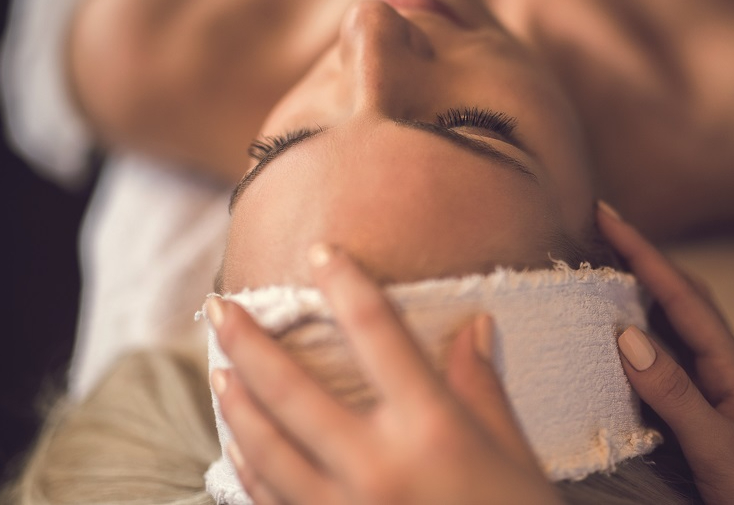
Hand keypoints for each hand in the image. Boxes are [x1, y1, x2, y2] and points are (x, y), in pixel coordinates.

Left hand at [207, 244, 562, 504]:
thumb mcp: (514, 456)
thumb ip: (481, 390)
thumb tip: (474, 328)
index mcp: (433, 430)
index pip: (378, 336)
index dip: (347, 285)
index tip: (322, 253)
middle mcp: (378, 466)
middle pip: (293, 392)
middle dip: (249, 344)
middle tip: (220, 307)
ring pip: (268, 449)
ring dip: (237, 406)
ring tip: (219, 371)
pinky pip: (273, 502)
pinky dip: (251, 469)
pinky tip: (241, 447)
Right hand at [598, 202, 733, 504]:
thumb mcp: (721, 448)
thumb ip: (675, 394)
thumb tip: (626, 334)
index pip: (682, 296)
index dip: (642, 253)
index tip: (607, 214)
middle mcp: (728, 370)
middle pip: (684, 298)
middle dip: (645, 261)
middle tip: (604, 231)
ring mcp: (722, 391)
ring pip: (679, 326)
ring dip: (645, 294)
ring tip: (607, 272)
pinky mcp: (713, 413)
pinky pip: (674, 360)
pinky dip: (647, 336)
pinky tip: (627, 344)